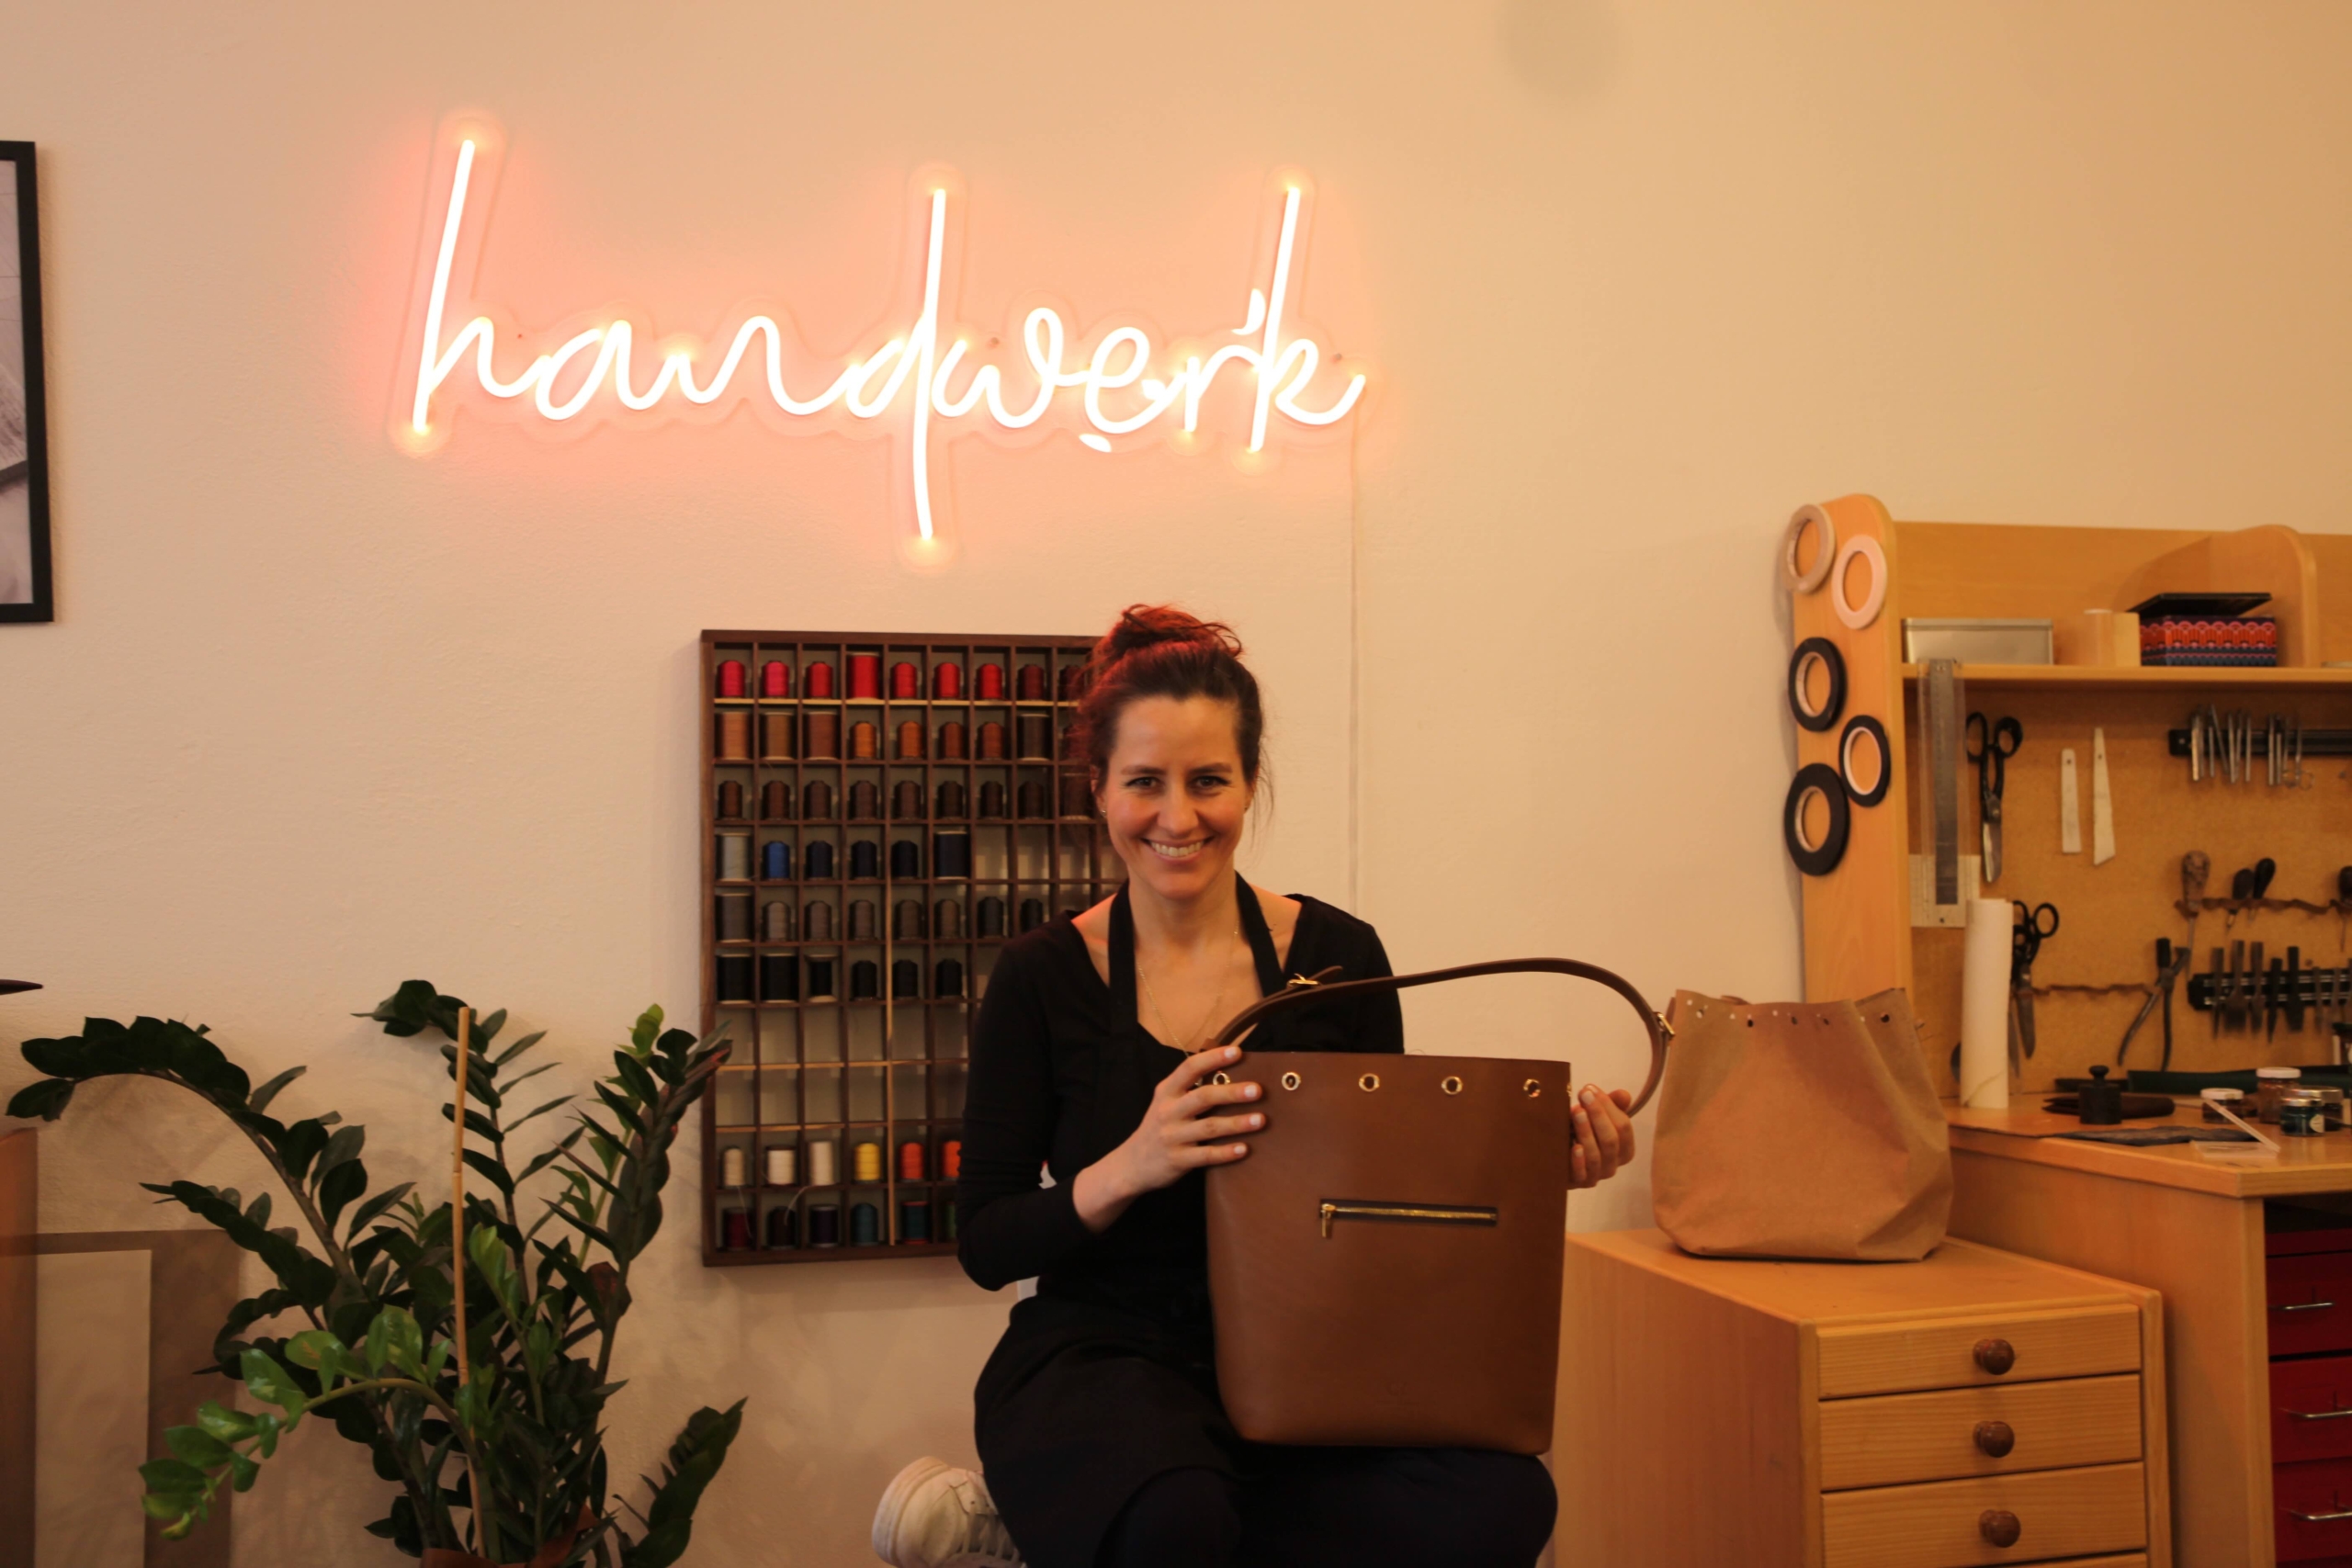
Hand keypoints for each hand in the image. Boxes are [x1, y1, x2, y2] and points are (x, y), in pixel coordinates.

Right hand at [1072, 1045, 1262, 1232]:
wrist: (1131, 1165)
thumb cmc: (1159, 1128)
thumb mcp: (1166, 1103)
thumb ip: (1189, 1090)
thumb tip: (1230, 1075)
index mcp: (1167, 1092)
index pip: (1190, 1068)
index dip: (1214, 1058)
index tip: (1237, 1052)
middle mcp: (1168, 1111)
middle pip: (1203, 1097)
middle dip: (1232, 1092)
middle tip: (1258, 1090)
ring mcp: (1172, 1136)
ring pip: (1209, 1127)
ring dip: (1237, 1123)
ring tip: (1261, 1120)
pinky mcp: (1177, 1160)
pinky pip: (1206, 1155)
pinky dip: (1226, 1152)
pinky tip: (1245, 1149)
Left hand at [1570, 1085, 1634, 1189]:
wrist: (1555, 1157)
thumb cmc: (1581, 1132)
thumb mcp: (1596, 1117)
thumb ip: (1612, 1105)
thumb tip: (1624, 1095)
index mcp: (1624, 1149)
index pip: (1624, 1128)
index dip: (1609, 1107)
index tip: (1590, 1088)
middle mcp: (1613, 1165)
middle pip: (1611, 1140)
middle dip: (1598, 1115)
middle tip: (1583, 1095)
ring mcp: (1596, 1176)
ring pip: (1596, 1156)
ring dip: (1586, 1132)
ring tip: (1575, 1111)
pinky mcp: (1578, 1183)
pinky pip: (1582, 1175)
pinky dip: (1579, 1161)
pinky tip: (1574, 1146)